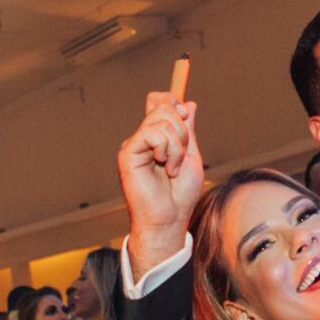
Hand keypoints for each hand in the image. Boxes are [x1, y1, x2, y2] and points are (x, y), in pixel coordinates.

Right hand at [118, 91, 204, 266]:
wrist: (171, 218)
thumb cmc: (180, 195)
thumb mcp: (191, 156)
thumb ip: (187, 130)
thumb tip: (188, 104)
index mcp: (156, 138)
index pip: (158, 103)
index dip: (171, 100)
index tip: (185, 112)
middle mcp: (142, 139)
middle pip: (162, 107)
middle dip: (182, 129)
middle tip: (181, 155)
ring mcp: (134, 145)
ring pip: (160, 120)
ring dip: (177, 145)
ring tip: (173, 168)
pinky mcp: (128, 153)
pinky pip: (151, 134)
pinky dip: (167, 149)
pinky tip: (166, 167)